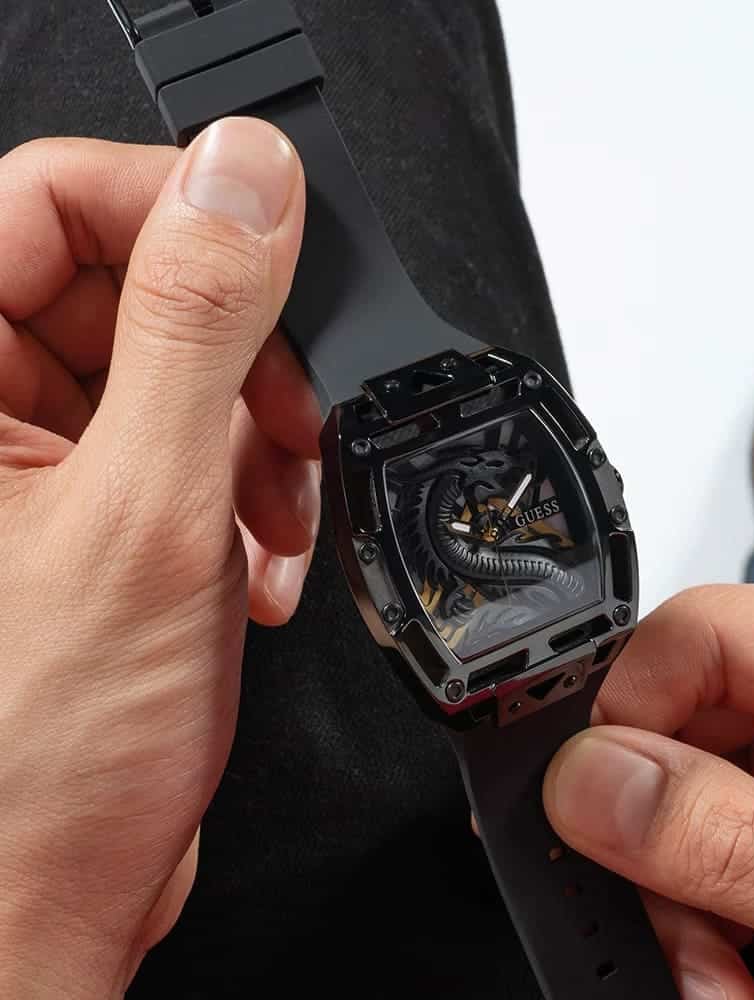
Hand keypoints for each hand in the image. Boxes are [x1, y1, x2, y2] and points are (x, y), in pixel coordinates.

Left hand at [0, 119, 313, 995]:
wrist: (40, 892)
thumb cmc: (40, 751)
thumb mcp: (148, 513)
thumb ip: (198, 327)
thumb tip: (245, 177)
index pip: (52, 196)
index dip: (181, 215)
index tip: (277, 273)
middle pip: (133, 284)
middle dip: (240, 361)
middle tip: (281, 433)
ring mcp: (34, 457)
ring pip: (178, 370)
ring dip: (251, 442)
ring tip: (263, 530)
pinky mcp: (91, 506)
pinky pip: (189, 443)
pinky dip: (242, 493)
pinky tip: (250, 564)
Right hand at [543, 581, 753, 999]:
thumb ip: (737, 848)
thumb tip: (591, 779)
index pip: (708, 631)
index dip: (627, 718)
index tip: (590, 817)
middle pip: (702, 717)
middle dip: (672, 838)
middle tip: (687, 949)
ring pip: (716, 785)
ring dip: (702, 891)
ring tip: (733, 982)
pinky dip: (738, 906)